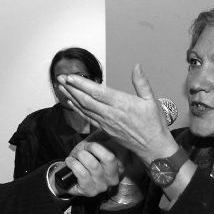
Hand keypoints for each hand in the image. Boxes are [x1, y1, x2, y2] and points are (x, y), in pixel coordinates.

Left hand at [54, 141, 120, 196]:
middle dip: (93, 147)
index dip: (104, 141)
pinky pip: (82, 174)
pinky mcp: (90, 191)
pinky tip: (70, 162)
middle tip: (85, 147)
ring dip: (81, 156)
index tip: (94, 142)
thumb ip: (104, 135)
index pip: (119, 149)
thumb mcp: (96, 142)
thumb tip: (108, 128)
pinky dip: (73, 164)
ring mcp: (102, 186)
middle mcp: (114, 177)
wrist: (69, 173)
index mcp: (120, 164)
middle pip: (109, 158)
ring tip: (77, 155)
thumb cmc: (85, 156)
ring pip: (93, 165)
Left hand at [57, 64, 178, 163]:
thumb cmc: (153, 124)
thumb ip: (141, 82)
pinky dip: (77, 109)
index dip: (81, 84)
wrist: (152, 147)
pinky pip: (87, 118)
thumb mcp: (151, 100)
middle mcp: (111, 114)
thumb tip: (137, 66)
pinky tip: (70, 101)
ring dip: (71, 97)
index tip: (70, 77)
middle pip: (86, 100)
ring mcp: (106, 123)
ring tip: (61, 86)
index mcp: (122, 104)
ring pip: (84, 109)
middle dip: (71, 88)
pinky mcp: (104, 129)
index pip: (97, 92)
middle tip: (60, 78)